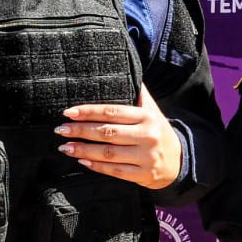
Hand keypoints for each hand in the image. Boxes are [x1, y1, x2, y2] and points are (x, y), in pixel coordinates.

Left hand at [57, 85, 182, 189]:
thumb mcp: (152, 110)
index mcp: (146, 116)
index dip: (88, 112)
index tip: (68, 112)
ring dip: (84, 150)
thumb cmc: (158, 131)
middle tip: (61, 130)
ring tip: (65, 147)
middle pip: (107, 132)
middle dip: (81, 130)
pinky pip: (115, 171)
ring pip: (109, 153)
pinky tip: (82, 161)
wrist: (180, 161)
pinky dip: (97, 166)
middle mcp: (147, 135)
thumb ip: (138, 93)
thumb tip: (125, 67)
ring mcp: (146, 157)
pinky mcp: (143, 175)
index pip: (112, 112)